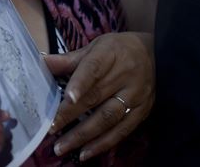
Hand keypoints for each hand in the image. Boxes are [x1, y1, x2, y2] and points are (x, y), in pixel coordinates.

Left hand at [45, 32, 153, 161]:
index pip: (93, 68)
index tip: (67, 98)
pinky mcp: (142, 111)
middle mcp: (124, 75)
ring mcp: (135, 95)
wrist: (157, 55)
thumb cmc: (119, 50)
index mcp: (109, 54)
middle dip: (71, 115)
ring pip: (107, 118)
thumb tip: (41, 62)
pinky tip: (85, 153)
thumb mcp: (96, 47)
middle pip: (95, 97)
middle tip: (51, 129)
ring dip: (83, 135)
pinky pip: (121, 131)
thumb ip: (69, 59)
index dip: (80, 83)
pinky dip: (103, 144)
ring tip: (63, 146)